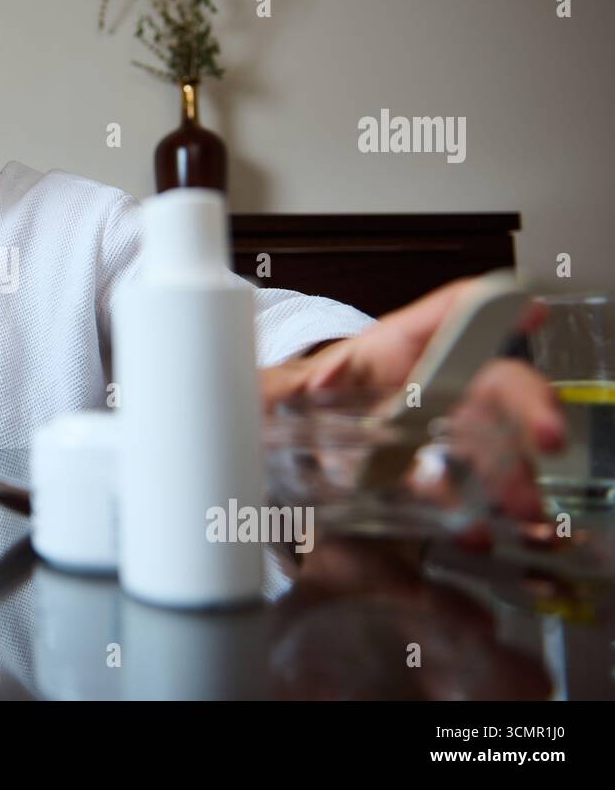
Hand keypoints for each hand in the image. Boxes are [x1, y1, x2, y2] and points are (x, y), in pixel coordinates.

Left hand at [259, 276, 568, 519]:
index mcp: (400, 344)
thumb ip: (291, 381)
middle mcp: (435, 380)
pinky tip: (473, 531)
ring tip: (523, 503)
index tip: (530, 310)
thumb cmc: (309, 391)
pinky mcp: (430, 471)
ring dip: (513, 471)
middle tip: (548, 435)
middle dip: (528, 405)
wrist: (293, 435)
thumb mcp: (294, 380)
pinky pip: (459, 488)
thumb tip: (310, 386)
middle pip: (496, 381)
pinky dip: (470, 511)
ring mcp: (441, 426)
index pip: (452, 311)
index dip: (490, 308)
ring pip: (492, 441)